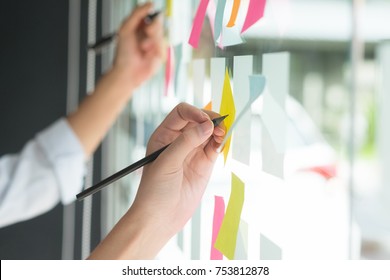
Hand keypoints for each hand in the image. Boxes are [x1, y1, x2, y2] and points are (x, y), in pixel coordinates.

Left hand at [88, 103, 224, 258]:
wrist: (160, 218)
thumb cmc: (155, 191)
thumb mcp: (167, 163)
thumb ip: (187, 142)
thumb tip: (208, 125)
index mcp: (164, 135)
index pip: (181, 113)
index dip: (194, 113)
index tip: (205, 121)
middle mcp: (178, 140)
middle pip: (198, 120)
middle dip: (210, 119)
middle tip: (220, 126)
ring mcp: (192, 151)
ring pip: (209, 132)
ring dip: (218, 130)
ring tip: (223, 134)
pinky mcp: (204, 164)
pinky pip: (215, 147)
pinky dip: (221, 142)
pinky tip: (222, 143)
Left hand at [113, 3, 164, 88]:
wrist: (128, 72)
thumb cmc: (123, 53)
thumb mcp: (126, 28)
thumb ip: (137, 14)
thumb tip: (150, 4)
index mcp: (140, 28)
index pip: (151, 15)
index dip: (152, 16)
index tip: (149, 18)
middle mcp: (148, 36)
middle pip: (159, 23)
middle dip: (153, 27)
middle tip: (147, 32)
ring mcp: (155, 45)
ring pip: (162, 35)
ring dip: (152, 40)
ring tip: (143, 48)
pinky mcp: (161, 55)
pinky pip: (164, 47)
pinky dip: (156, 49)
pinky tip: (148, 55)